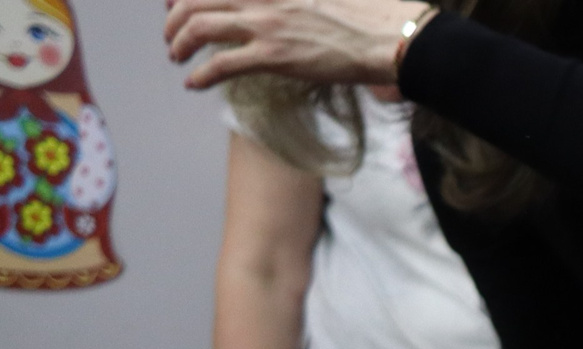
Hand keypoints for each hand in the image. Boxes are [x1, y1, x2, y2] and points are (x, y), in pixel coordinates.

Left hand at [165, 0, 428, 88]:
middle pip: (195, 1)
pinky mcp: (274, 55)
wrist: (385, 37)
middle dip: (174, 19)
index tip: (173, 3)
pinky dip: (201, 73)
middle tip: (171, 37)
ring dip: (179, 43)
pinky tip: (194, 82)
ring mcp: (265, 25)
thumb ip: (290, 2)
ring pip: (199, 27)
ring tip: (177, 57)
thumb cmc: (365, 18)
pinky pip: (222, 63)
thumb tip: (282, 14)